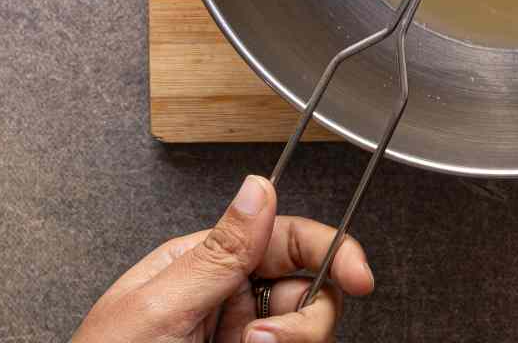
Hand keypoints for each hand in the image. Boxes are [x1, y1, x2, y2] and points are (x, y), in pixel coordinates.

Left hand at [72, 176, 374, 342]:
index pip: (283, 237)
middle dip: (304, 316)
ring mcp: (233, 339)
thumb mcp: (158, 309)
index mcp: (202, 264)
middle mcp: (224, 301)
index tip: (360, 274)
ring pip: (302, 329)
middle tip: (267, 339)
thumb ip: (217, 252)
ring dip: (292, 342)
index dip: (329, 249)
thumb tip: (258, 189)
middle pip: (305, 288)